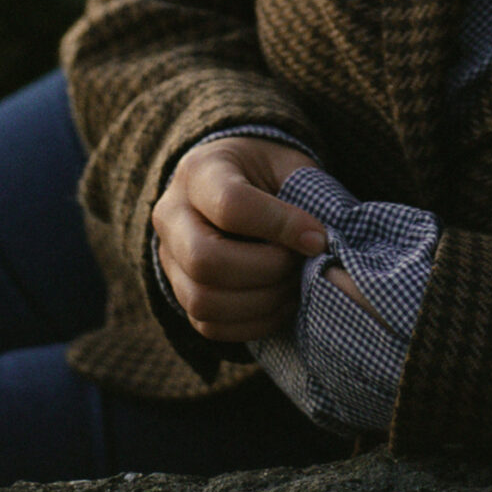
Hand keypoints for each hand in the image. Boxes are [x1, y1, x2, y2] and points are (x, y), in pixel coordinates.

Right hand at [152, 137, 326, 342]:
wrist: (233, 183)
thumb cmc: (267, 173)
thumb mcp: (286, 165)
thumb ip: (305, 198)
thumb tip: (322, 248)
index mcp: (199, 172)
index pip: (231, 206)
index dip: (281, 226)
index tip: (318, 238)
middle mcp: (172, 217)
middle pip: (205, 260)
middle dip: (267, 270)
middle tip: (301, 263)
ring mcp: (169, 259)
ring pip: (203, 301)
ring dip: (262, 302)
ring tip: (295, 284)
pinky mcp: (180, 293)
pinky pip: (209, 326)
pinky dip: (254, 323)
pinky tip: (281, 303)